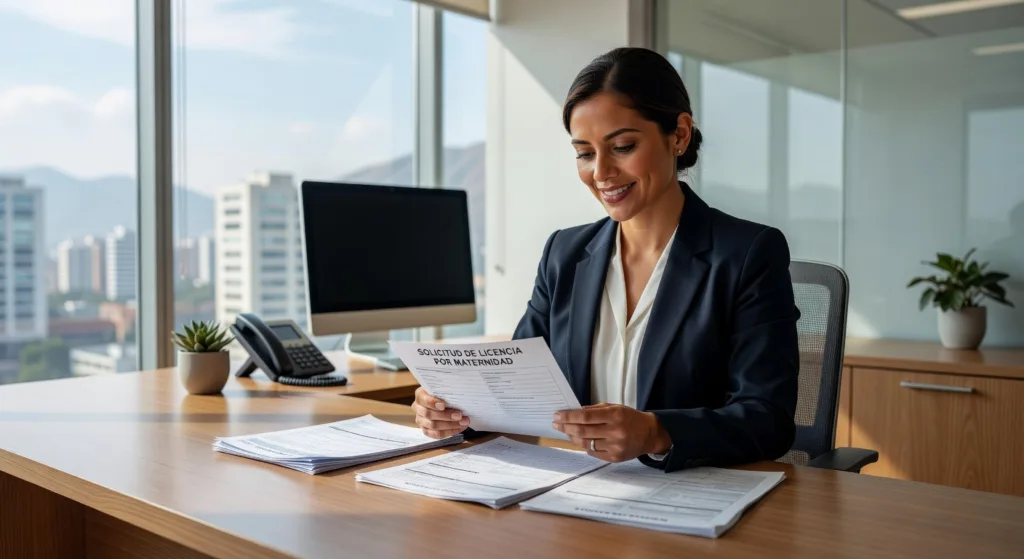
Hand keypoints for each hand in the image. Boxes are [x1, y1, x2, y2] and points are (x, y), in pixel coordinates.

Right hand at [411, 387, 469, 438]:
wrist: (440, 401)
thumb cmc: (443, 393)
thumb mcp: (443, 389)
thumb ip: (447, 391)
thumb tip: (459, 393)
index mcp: (420, 395)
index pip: (424, 400)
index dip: (432, 403)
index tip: (443, 405)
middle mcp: (418, 408)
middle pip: (429, 414)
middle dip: (446, 416)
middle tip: (460, 415)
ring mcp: (421, 420)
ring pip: (433, 426)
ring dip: (451, 425)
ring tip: (463, 422)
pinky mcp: (426, 430)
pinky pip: (437, 434)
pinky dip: (450, 431)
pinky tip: (459, 428)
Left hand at [552, 403, 671, 461]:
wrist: (650, 434)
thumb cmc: (630, 418)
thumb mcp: (615, 407)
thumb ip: (595, 409)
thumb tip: (575, 412)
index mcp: (615, 415)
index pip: (585, 416)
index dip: (569, 417)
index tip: (557, 416)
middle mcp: (615, 431)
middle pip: (583, 430)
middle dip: (566, 427)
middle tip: (556, 424)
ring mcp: (615, 446)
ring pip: (586, 443)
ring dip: (573, 437)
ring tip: (567, 431)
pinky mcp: (615, 457)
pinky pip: (593, 452)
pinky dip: (584, 445)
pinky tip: (581, 440)